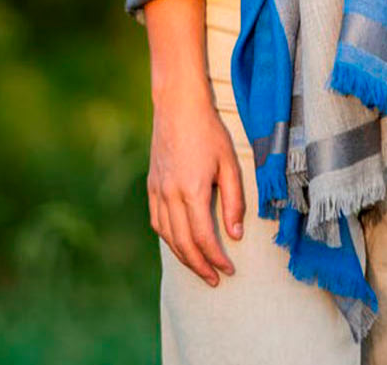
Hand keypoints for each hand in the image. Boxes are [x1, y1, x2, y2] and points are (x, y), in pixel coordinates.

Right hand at [147, 89, 246, 285]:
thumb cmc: (209, 132)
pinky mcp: (152, 185)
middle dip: (200, 266)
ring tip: (200, 267)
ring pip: (167, 236)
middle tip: (216, 279)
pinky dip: (169, 238)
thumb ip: (233, 201)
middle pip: (183, 243)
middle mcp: (170, 195)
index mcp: (192, 190)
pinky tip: (180, 243)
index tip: (229, 270)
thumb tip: (234, 235)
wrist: (178, 107)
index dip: (216, 258)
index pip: (203, 237)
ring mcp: (157, 191)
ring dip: (183, 256)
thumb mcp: (230, 163)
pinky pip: (157, 221)